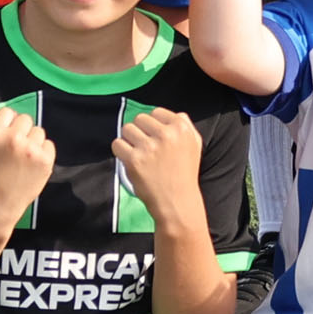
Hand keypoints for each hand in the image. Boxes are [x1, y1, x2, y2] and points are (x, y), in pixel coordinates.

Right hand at [0, 104, 55, 223]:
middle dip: (21, 131)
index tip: (7, 134)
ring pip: (38, 131)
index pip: (7, 112)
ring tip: (23, 158)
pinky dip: (43, 152)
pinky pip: (49, 144)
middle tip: (15, 148)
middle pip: (25, 119)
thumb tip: (8, 115)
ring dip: (32, 141)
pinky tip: (32, 164)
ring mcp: (30, 149)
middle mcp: (13, 138)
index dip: (7, 123)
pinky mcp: (45, 160)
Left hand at [113, 107, 207, 232]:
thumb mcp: (194, 144)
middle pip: (140, 119)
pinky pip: (117, 144)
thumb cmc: (184, 173)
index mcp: (181, 127)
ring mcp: (149, 147)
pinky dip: (120, 151)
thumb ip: (185, 125)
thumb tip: (173, 113)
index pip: (156, 112)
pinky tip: (130, 160)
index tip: (156, 138)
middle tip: (146, 147)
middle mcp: (166, 134)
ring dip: (129, 140)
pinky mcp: (134, 160)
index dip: (154, 125)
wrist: (176, 201)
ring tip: (138, 153)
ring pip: (127, 129)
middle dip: (140, 132)